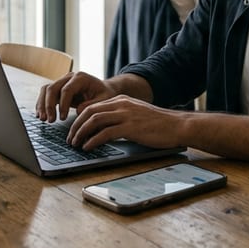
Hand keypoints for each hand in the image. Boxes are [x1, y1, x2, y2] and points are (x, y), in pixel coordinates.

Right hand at [35, 71, 113, 121]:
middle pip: (52, 88)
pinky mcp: (58, 88)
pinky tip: (40, 115)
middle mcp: (69, 77)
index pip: (66, 90)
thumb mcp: (103, 99)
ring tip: (42, 119)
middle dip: (49, 105)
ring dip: (42, 105)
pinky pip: (46, 94)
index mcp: (80, 78)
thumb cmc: (104, 94)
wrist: (103, 89)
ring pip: (46, 90)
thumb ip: (91, 104)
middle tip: (50, 120)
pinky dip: (42, 104)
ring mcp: (62, 81)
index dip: (62, 105)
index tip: (62, 118)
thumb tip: (77, 111)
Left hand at [67, 96, 184, 150]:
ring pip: (94, 120)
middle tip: (70, 138)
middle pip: (89, 112)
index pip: (93, 107)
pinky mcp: (131, 127)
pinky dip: (93, 140)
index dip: (79, 119)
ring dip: (81, 133)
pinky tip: (88, 147)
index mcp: (121, 100)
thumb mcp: (137, 115)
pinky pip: (105, 133)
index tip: (74, 130)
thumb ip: (121, 118)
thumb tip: (104, 130)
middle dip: (76, 126)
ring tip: (75, 144)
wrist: (178, 125)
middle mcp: (121, 104)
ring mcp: (126, 115)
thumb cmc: (159, 124)